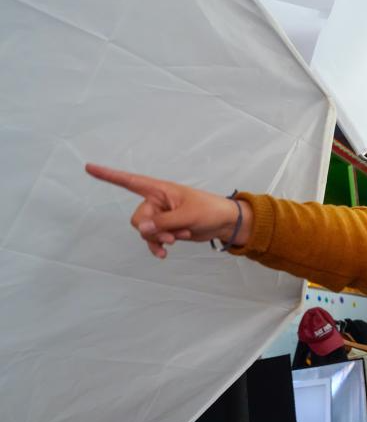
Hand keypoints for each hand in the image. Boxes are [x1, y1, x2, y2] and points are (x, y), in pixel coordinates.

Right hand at [85, 163, 251, 258]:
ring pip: (145, 231)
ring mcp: (160, 216)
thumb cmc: (210, 210)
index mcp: (159, 189)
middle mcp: (156, 201)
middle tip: (172, 235)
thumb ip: (164, 222)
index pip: (129, 181)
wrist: (224, 223)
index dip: (108, 175)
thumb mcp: (188, 215)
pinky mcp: (165, 229)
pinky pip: (152, 240)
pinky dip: (157, 246)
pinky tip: (164, 254)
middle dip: (152, 230)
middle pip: (138, 218)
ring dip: (159, 238)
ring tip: (178, 238)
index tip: (88, 167)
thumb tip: (141, 229)